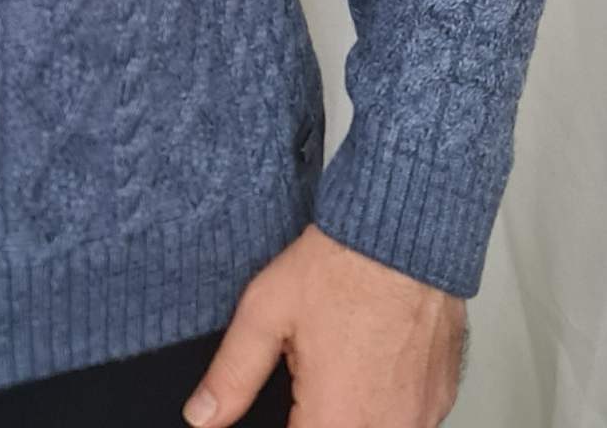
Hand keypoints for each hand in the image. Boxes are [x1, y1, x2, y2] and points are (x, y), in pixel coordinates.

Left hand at [181, 224, 467, 425]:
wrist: (403, 234)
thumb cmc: (340, 266)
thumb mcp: (265, 311)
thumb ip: (232, 374)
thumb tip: (202, 416)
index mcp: (337, 418)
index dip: (284, 425)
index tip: (280, 408)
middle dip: (315, 419)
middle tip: (307, 383)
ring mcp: (420, 418)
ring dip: (350, 416)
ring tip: (337, 368)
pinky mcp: (440, 400)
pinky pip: (407, 422)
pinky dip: (382, 407)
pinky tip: (367, 368)